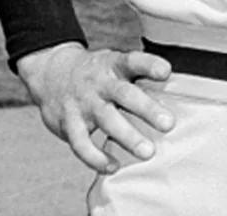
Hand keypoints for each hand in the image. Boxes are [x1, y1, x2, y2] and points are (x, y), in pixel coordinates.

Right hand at [16, 42, 174, 172]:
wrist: (51, 74)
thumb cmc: (96, 73)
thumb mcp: (114, 64)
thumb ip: (138, 76)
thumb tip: (176, 91)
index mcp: (113, 64)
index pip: (133, 61)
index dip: (149, 65)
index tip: (166, 71)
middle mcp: (100, 82)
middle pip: (125, 94)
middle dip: (147, 108)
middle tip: (168, 123)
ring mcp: (84, 102)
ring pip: (107, 119)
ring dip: (127, 137)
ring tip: (148, 152)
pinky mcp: (69, 123)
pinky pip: (81, 143)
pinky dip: (96, 157)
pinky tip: (113, 166)